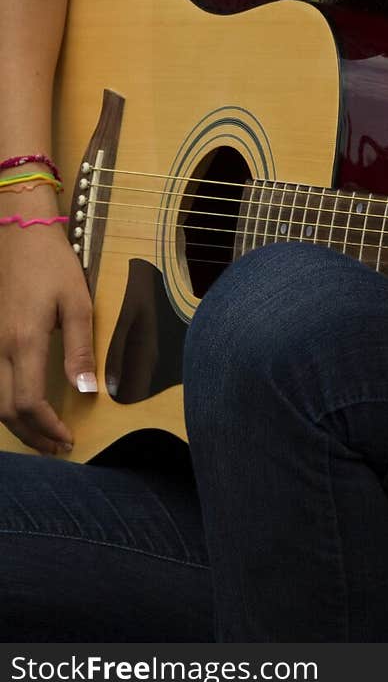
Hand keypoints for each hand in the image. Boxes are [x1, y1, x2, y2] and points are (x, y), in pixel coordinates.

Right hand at [0, 225, 96, 453]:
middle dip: (32, 435)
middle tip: (58, 447)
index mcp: (23, 342)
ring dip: (17, 424)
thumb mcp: (77, 302)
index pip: (29, 403)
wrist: (19, 234)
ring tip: (43, 436)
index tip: (68, 438)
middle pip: (6, 410)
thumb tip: (86, 390)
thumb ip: (80, 348)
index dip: (47, 427)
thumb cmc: (53, 264)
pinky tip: (23, 409)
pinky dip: (6, 405)